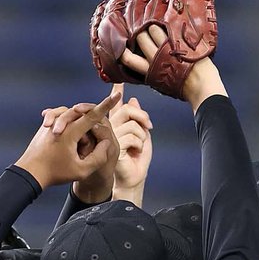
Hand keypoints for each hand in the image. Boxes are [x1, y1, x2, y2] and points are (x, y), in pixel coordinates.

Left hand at [44, 94, 122, 204]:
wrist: (29, 173)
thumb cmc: (55, 174)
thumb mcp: (82, 171)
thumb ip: (98, 157)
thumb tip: (107, 142)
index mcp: (71, 132)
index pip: (94, 114)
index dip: (107, 104)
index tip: (117, 94)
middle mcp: (60, 123)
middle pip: (82, 113)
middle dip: (89, 124)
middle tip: (85, 145)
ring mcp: (51, 123)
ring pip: (70, 114)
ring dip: (76, 128)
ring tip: (74, 150)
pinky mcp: (44, 127)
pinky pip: (58, 117)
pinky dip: (66, 126)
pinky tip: (64, 138)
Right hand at [108, 84, 152, 204]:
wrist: (133, 177)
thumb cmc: (137, 159)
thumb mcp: (142, 134)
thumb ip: (137, 119)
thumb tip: (133, 99)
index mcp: (116, 124)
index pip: (115, 105)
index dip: (116, 92)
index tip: (118, 82)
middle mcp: (110, 129)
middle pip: (126, 109)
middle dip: (142, 116)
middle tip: (149, 127)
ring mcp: (109, 138)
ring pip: (131, 124)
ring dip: (142, 136)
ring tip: (138, 147)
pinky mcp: (112, 147)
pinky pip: (131, 136)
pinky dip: (139, 144)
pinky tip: (135, 153)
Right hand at [122, 25, 225, 110]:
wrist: (202, 86)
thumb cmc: (184, 89)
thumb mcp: (162, 85)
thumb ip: (154, 74)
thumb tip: (148, 66)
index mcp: (149, 72)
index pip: (129, 59)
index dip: (124, 52)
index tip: (125, 47)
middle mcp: (155, 59)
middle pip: (140, 39)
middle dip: (140, 33)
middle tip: (144, 30)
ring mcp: (167, 49)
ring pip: (152, 31)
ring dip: (153, 27)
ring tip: (156, 26)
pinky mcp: (179, 42)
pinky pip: (168, 28)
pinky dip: (166, 25)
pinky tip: (168, 23)